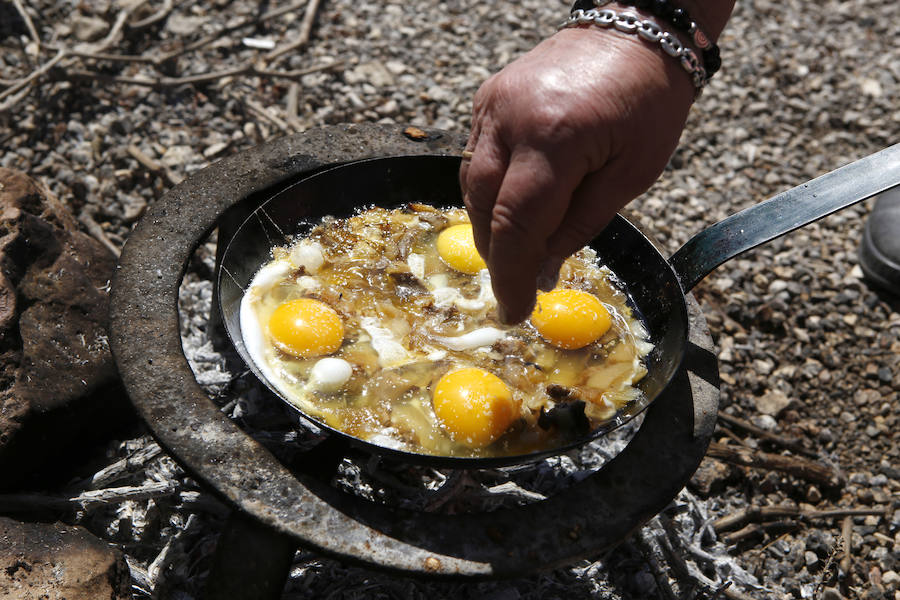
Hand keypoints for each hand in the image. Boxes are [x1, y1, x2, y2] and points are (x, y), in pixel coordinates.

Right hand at [460, 26, 695, 323]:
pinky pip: (476, 157)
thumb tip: (540, 272)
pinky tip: (511, 205)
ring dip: (488, 225)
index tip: (513, 312)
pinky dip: (488, 191)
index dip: (511, 275)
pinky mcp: (487, 98)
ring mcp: (493, 105)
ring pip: (471, 184)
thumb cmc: (648, 103)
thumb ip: (581, 225)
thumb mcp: (633, 174)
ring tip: (515, 250)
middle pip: (482, 207)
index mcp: (558, 138)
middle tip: (516, 286)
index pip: (516, 224)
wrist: (636, 30)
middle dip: (497, 255)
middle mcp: (513, 118)